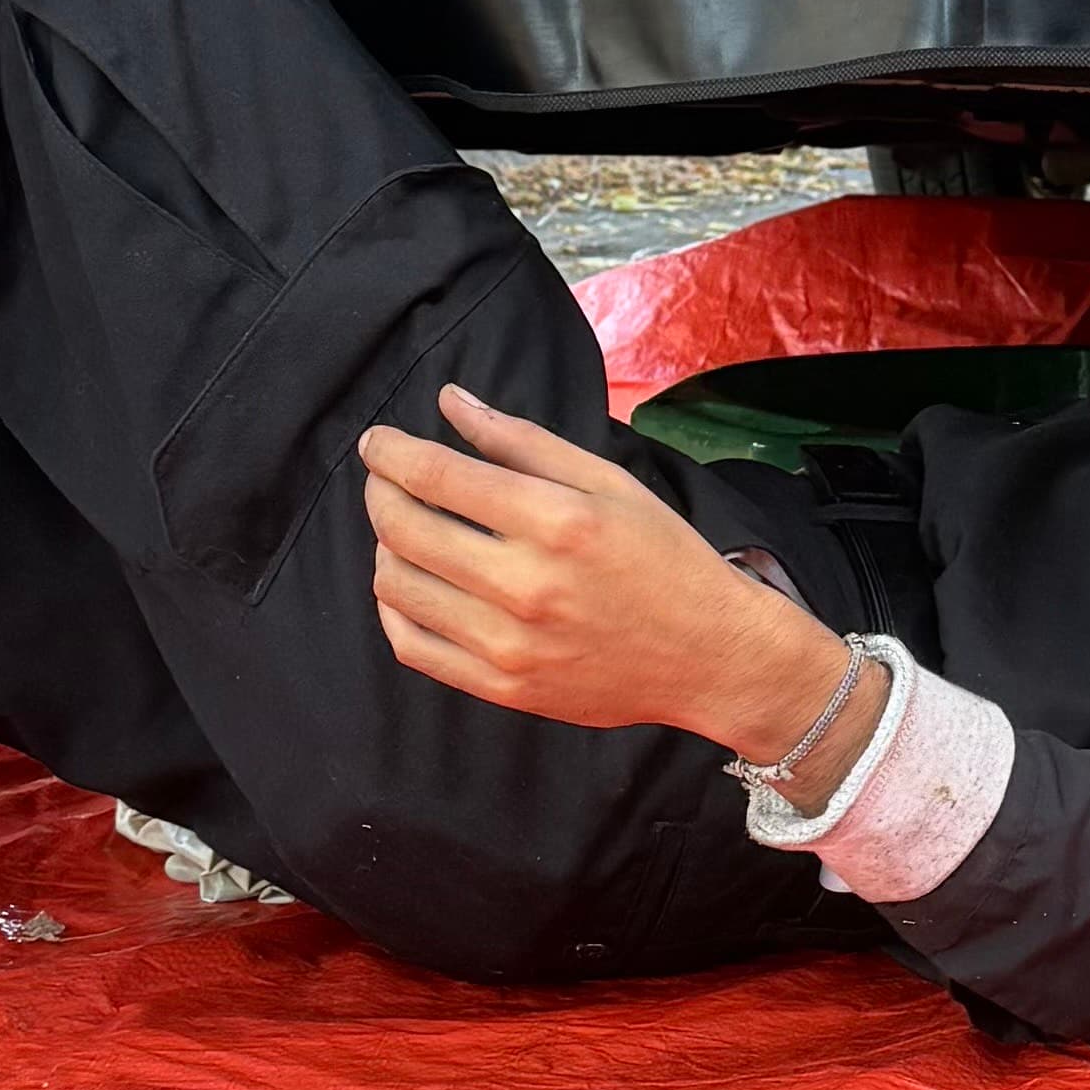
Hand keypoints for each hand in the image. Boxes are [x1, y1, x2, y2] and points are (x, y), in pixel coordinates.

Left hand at [358, 384, 872, 767]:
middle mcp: (526, 585)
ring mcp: (509, 644)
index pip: (436, 476)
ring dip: (384, 546)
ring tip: (404, 529)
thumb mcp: (609, 483)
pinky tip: (410, 583)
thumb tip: (449, 402)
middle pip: (403, 527)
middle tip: (385, 479)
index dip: (391, 452)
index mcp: (557, 522)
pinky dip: (393, 607)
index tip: (377, 441)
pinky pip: (411, 645)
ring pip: (396, 585)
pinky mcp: (503, 687)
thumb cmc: (665, 559)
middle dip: (379, 491)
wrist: (711, 657)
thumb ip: (523, 442)